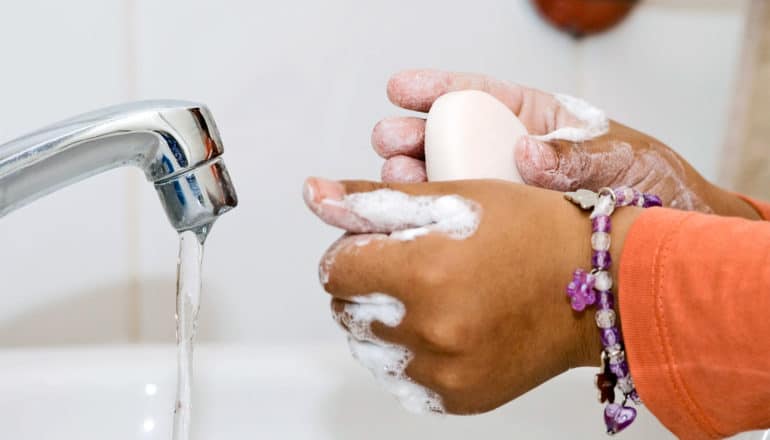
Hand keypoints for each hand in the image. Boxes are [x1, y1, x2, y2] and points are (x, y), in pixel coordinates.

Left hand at [303, 177, 641, 413]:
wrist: (599, 287)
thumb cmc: (535, 233)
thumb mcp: (453, 197)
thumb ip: (375, 199)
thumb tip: (316, 192)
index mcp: (424, 272)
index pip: (334, 269)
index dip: (354, 252)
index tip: (378, 246)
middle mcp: (431, 330)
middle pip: (347, 309)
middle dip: (368, 285)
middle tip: (414, 267)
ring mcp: (444, 372)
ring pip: (369, 347)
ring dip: (384, 322)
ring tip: (431, 297)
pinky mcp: (457, 399)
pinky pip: (402, 378)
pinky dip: (410, 354)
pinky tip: (443, 328)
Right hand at [372, 69, 758, 218]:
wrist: (666, 249)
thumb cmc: (652, 186)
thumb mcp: (622, 159)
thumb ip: (576, 156)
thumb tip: (526, 152)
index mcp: (538, 120)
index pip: (481, 94)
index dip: (438, 88)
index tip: (401, 88)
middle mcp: (512, 154)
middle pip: (450, 136)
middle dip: (413, 134)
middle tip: (389, 141)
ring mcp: (504, 193)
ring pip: (447, 178)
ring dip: (414, 176)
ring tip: (395, 179)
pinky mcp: (502, 230)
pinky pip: (463, 220)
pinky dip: (434, 217)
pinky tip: (414, 219)